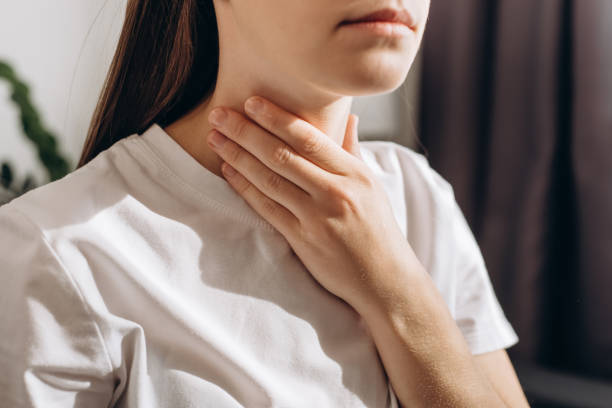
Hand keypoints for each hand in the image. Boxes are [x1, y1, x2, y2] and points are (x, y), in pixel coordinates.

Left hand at [206, 96, 423, 311]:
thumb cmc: (378, 230)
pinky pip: (267, 208)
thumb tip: (349, 117)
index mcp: (354, 174)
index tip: (251, 102)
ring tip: (216, 138)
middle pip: (282, 156)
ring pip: (270, 180)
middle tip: (219, 114)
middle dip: (246, 132)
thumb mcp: (372, 186)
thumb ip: (353, 151)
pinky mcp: (302, 240)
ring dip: (238, 156)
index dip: (276, 119)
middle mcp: (336, 193)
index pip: (309, 139)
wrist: (384, 279)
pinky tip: (229, 171)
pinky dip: (245, 188)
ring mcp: (317, 218)